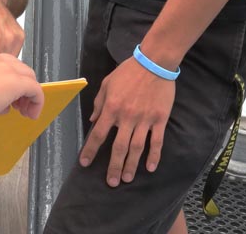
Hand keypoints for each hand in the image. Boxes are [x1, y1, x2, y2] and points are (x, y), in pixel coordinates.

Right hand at [0, 52, 43, 124]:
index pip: (3, 64)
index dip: (8, 80)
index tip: (7, 96)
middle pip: (19, 67)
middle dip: (22, 86)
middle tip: (19, 104)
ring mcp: (5, 68)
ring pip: (29, 77)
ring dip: (30, 95)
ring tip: (26, 111)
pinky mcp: (14, 81)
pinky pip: (36, 90)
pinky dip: (37, 102)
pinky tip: (31, 114)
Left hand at [79, 57, 174, 186]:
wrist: (154, 63)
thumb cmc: (128, 72)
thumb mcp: (107, 84)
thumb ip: (99, 103)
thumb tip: (94, 120)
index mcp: (111, 108)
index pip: (98, 134)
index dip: (90, 150)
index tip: (85, 163)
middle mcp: (127, 117)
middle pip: (118, 147)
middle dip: (113, 166)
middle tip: (111, 182)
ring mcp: (144, 120)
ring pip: (136, 148)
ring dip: (131, 165)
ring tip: (126, 178)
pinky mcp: (159, 119)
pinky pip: (156, 141)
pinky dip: (154, 156)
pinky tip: (150, 167)